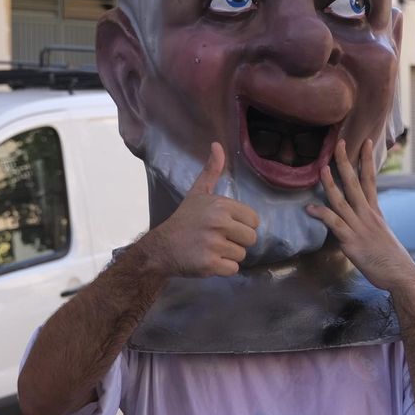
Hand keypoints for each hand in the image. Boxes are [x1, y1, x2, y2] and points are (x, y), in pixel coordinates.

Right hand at [143, 143, 258, 277]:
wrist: (161, 248)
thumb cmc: (184, 220)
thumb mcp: (197, 193)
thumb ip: (211, 170)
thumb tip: (217, 144)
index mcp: (221, 205)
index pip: (254, 220)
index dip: (241, 225)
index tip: (224, 226)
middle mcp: (219, 223)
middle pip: (251, 239)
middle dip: (236, 242)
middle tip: (217, 239)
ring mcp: (214, 244)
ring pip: (241, 255)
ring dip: (228, 256)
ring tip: (210, 249)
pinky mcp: (210, 264)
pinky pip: (233, 269)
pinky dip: (222, 269)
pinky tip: (208, 261)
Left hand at [306, 139, 414, 293]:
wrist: (402, 275)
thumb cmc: (390, 258)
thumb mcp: (381, 233)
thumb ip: (368, 221)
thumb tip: (360, 217)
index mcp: (375, 211)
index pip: (370, 179)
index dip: (367, 160)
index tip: (365, 142)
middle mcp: (367, 215)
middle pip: (355, 183)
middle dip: (346, 162)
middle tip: (339, 143)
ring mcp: (359, 227)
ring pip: (342, 200)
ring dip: (330, 183)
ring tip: (321, 168)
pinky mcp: (351, 242)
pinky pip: (335, 224)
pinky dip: (322, 214)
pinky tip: (310, 208)